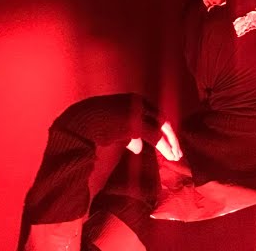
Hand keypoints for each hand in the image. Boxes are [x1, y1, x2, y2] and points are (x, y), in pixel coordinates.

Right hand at [54, 93, 182, 160]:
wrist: (78, 125)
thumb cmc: (91, 126)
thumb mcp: (113, 126)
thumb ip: (127, 134)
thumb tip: (138, 147)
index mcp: (131, 100)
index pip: (153, 112)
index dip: (162, 127)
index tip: (168, 139)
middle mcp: (136, 102)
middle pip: (161, 117)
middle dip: (171, 134)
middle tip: (177, 150)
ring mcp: (136, 111)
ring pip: (161, 126)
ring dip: (171, 141)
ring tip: (176, 156)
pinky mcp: (134, 124)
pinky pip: (155, 136)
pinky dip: (165, 146)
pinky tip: (170, 155)